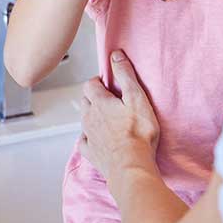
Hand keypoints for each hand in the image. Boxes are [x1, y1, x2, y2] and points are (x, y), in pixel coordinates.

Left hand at [79, 50, 159, 183]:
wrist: (131, 167)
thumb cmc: (138, 133)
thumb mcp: (137, 98)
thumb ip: (125, 75)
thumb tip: (115, 55)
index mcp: (99, 103)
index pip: (90, 84)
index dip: (99, 81)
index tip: (109, 82)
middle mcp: (89, 118)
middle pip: (85, 101)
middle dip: (94, 96)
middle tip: (110, 98)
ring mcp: (88, 136)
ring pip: (84, 119)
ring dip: (92, 115)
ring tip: (107, 117)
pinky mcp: (91, 153)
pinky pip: (84, 142)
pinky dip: (88, 137)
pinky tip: (96, 139)